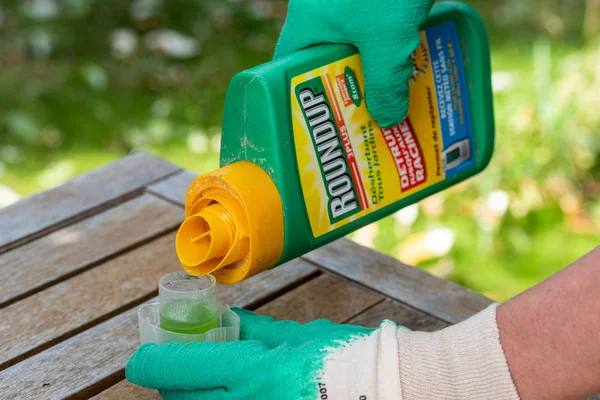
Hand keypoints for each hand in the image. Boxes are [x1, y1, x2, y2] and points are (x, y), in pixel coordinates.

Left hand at [126, 308, 402, 399]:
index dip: (153, 364)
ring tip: (198, 383)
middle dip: (171, 385)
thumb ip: (257, 331)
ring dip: (194, 398)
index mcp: (255, 372)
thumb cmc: (348, 357)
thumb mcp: (299, 337)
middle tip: (170, 370)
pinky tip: (229, 391)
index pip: (185, 367)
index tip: (138, 360)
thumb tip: (227, 320)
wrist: (387, 390)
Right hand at [275, 0, 433, 127]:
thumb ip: (385, 85)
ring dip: (372, 70)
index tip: (315, 121)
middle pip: (324, 61)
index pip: (286, 69)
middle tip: (360, 118)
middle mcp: (320, 11)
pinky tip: (408, 62)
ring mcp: (346, 2)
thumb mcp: (387, 43)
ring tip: (390, 98)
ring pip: (353, 45)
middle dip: (343, 91)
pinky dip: (388, 46)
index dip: (298, 98)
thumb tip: (389, 121)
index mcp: (306, 23)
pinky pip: (374, 27)